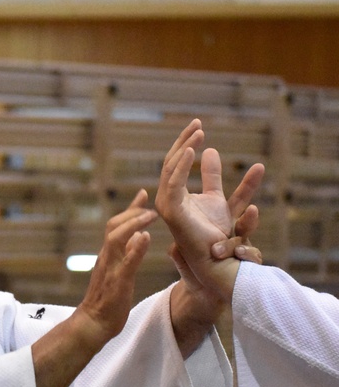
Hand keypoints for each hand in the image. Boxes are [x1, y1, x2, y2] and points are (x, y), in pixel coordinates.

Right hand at [31, 189, 155, 386]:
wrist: (93, 325)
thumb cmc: (108, 302)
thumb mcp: (118, 273)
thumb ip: (126, 256)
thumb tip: (139, 237)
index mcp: (108, 256)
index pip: (117, 226)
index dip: (130, 209)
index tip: (143, 193)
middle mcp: (107, 258)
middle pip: (114, 226)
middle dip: (131, 211)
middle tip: (148, 200)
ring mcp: (110, 270)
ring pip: (116, 239)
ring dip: (133, 224)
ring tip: (150, 214)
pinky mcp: (116, 283)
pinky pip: (125, 263)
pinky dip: (134, 249)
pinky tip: (144, 238)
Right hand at [155, 119, 263, 298]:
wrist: (217, 263)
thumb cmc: (218, 237)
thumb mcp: (219, 199)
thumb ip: (213, 177)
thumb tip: (211, 150)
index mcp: (175, 195)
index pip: (176, 164)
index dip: (186, 143)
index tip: (199, 125)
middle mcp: (167, 199)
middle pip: (172, 162)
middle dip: (184, 140)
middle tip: (198, 123)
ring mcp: (167, 206)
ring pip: (170, 169)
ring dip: (184, 148)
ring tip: (198, 133)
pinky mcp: (171, 212)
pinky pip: (173, 183)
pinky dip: (181, 166)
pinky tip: (192, 151)